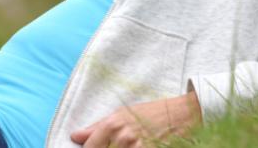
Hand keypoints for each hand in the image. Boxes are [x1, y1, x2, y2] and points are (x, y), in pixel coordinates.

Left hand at [70, 90, 202, 146]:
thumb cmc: (151, 113)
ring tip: (130, 145)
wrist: (182, 115)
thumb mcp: (122, 114)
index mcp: (112, 124)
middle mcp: (122, 137)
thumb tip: (75, 136)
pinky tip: (137, 147)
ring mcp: (137, 147)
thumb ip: (97, 127)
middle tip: (117, 145)